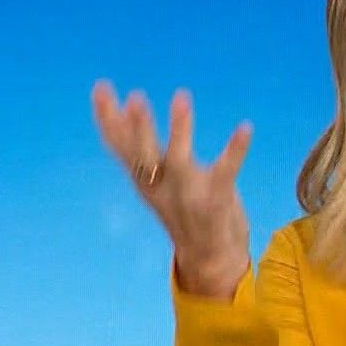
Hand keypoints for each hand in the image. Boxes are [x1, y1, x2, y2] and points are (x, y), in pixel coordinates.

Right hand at [93, 81, 252, 299]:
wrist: (209, 258)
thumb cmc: (181, 206)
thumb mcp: (154, 177)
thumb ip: (139, 146)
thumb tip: (124, 106)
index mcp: (144, 180)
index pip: (119, 147)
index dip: (107, 119)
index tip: (100, 87)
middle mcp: (161, 188)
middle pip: (144, 156)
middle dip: (138, 128)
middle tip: (135, 97)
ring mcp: (188, 196)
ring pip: (180, 162)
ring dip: (180, 130)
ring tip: (181, 95)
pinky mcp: (217, 201)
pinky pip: (226, 172)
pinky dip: (236, 150)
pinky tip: (245, 128)